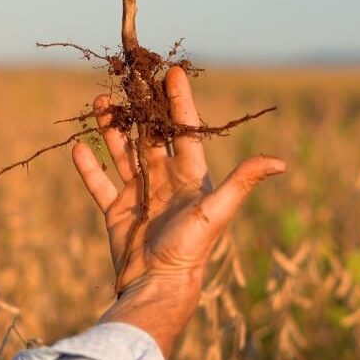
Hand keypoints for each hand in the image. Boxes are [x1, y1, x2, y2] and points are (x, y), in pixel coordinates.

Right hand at [71, 67, 284, 357]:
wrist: (157, 286)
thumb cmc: (191, 249)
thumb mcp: (217, 211)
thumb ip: (242, 182)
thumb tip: (280, 162)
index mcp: (191, 177)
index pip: (184, 131)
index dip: (179, 102)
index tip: (171, 73)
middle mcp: (165, 181)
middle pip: (150, 137)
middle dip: (140, 110)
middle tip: (129, 81)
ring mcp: (140, 195)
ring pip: (123, 154)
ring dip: (112, 130)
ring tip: (101, 103)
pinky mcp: (117, 212)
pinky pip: (100, 184)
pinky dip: (89, 168)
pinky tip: (79, 148)